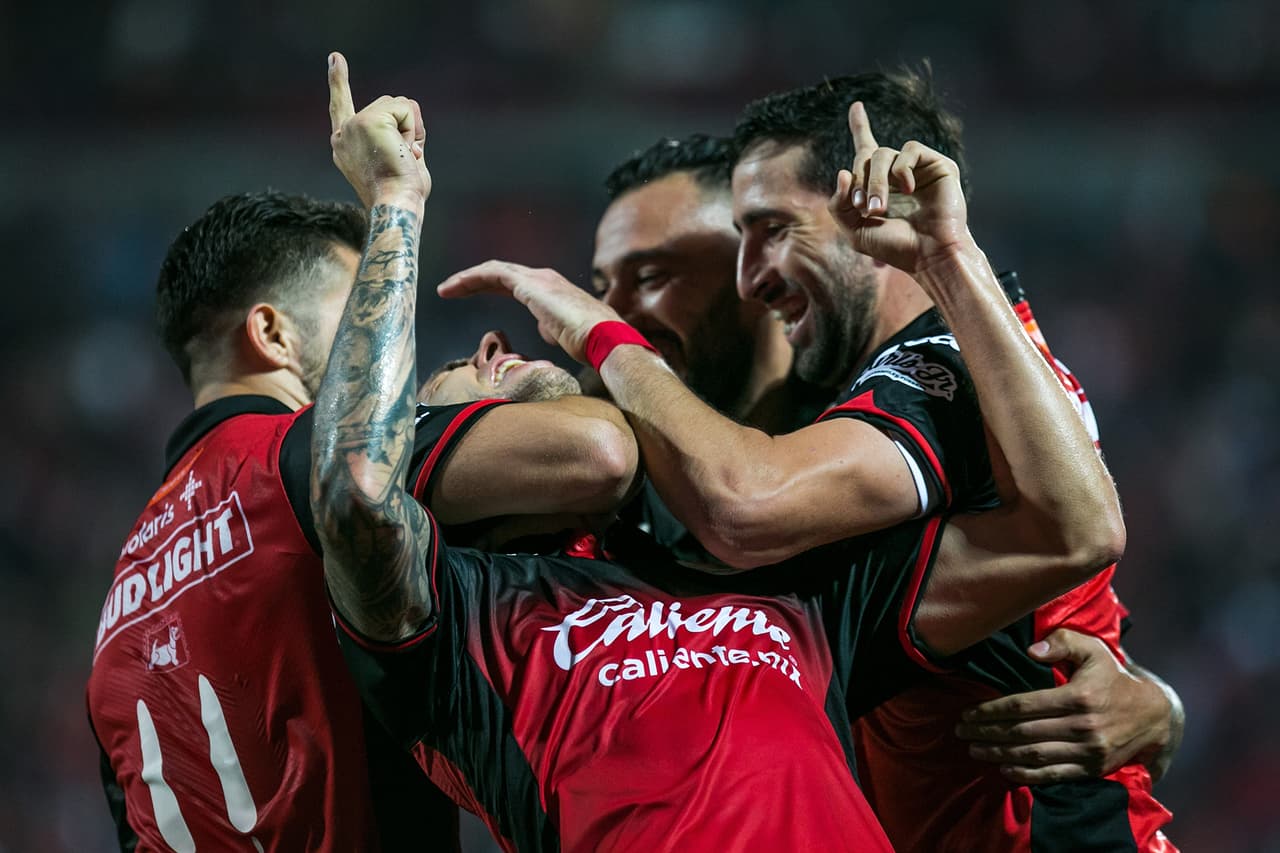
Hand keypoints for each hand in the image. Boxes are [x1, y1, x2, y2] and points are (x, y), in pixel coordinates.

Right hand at [327, 51, 430, 208]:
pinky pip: (406, 108)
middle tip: (405, 159)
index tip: (335, 58)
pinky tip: (405, 149)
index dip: (339, 81)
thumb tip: (411, 119)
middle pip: (387, 104)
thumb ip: (398, 138)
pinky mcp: (369, 120)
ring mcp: (354, 125)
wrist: (396, 203)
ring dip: (411, 130)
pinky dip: (414, 129)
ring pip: (398, 105)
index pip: (341, 106)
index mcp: (345, 146)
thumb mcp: (398, 161)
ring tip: (403, 157)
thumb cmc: (402, 193)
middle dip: (407, 127)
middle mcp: (343, 134)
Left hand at [437, 261, 620, 361]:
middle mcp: (544, 279)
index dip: (490, 287)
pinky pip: (494, 274)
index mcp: (552, 290)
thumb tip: (545, 330)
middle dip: (474, 281)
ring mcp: (538, 279)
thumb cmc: (592, 344)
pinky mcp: (530, 285)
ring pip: (494, 271)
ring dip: (468, 279)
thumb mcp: (567, 337)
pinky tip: (455, 288)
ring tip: (446, 290)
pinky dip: (472, 278)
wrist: (604, 338)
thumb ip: (553, 329)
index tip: (469, 297)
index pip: (514, 283)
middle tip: (451, 290)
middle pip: (501, 274)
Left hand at [827, 101, 969, 274]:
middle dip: (860, 181)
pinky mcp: (938, 165)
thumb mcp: (855, 231)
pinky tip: (908, 191)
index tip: (856, 106)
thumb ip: (839, 205)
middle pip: (867, 157)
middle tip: (864, 209)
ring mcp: (919, 169)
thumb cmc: (896, 248)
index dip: (861, 128)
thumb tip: (842, 173)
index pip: (867, 152)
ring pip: (884, 154)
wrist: (929, 257)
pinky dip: (901, 171)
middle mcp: (900, 174)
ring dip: (875, 181)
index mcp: (882, 186)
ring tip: (878, 208)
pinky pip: (910, 151)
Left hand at [954, 628, 1173, 783]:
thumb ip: (1062, 642)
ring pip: (1034, 755)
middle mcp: (1082, 726)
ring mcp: (1088, 751)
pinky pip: (1054, 775)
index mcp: (1077, 697)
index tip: (968, 713)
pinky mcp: (1093, 769)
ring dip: (999, 754)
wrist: (1154, 715)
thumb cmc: (1113, 677)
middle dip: (987, 733)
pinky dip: (1026, 774)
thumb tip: (1032, 651)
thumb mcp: (1093, 649)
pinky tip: (1003, 769)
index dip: (992, 711)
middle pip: (1023, 732)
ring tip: (974, 749)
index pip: (1023, 705)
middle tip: (961, 731)